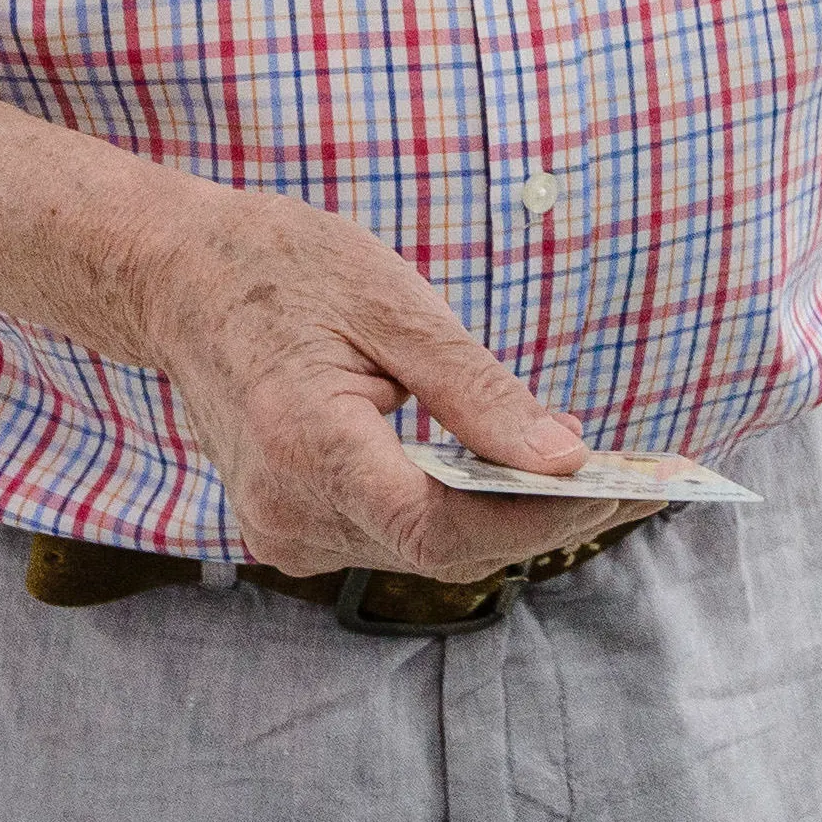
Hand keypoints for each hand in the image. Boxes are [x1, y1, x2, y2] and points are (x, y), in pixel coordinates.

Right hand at [116, 180, 661, 581]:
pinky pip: (395, 536)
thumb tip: (564, 456)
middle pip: (443, 549)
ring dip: (510, 519)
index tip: (621, 486)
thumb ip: (476, 392)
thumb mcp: (391, 303)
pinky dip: (461, 511)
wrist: (179, 279)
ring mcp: (281, 530)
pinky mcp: (290, 528)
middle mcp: (287, 509)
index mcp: (305, 445)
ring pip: (425, 551)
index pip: (441, 523)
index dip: (538, 516)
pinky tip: (517, 478)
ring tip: (599, 480)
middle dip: (545, 519)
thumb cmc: (283, 269)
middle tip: (642, 485)